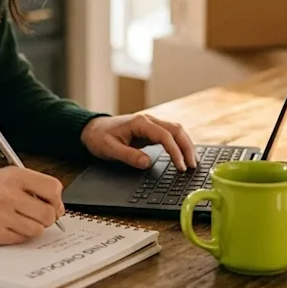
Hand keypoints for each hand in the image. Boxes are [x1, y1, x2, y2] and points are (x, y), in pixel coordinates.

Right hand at [0, 166, 64, 244]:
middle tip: (39, 215)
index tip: (54, 204)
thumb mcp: (7, 175)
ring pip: (37, 229)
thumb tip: (58, 206)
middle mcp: (8, 194)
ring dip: (33, 227)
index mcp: (15, 176)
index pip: (52, 188)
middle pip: (48, 213)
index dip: (57, 199)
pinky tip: (9, 226)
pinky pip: (22, 239)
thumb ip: (33, 186)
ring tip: (20, 220)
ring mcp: (1, 215)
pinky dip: (19, 235)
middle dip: (48, 217)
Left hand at [80, 113, 196, 171]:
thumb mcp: (110, 149)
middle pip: (176, 130)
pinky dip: (180, 144)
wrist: (92, 129)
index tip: (181, 166)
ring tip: (193, 162)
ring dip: (186, 145)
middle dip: (187, 148)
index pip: (165, 136)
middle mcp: (149, 121)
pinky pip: (170, 135)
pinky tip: (185, 155)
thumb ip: (129, 156)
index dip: (175, 152)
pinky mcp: (151, 131)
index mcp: (140, 123)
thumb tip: (147, 163)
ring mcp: (151, 124)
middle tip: (193, 166)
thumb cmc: (99, 137)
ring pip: (176, 131)